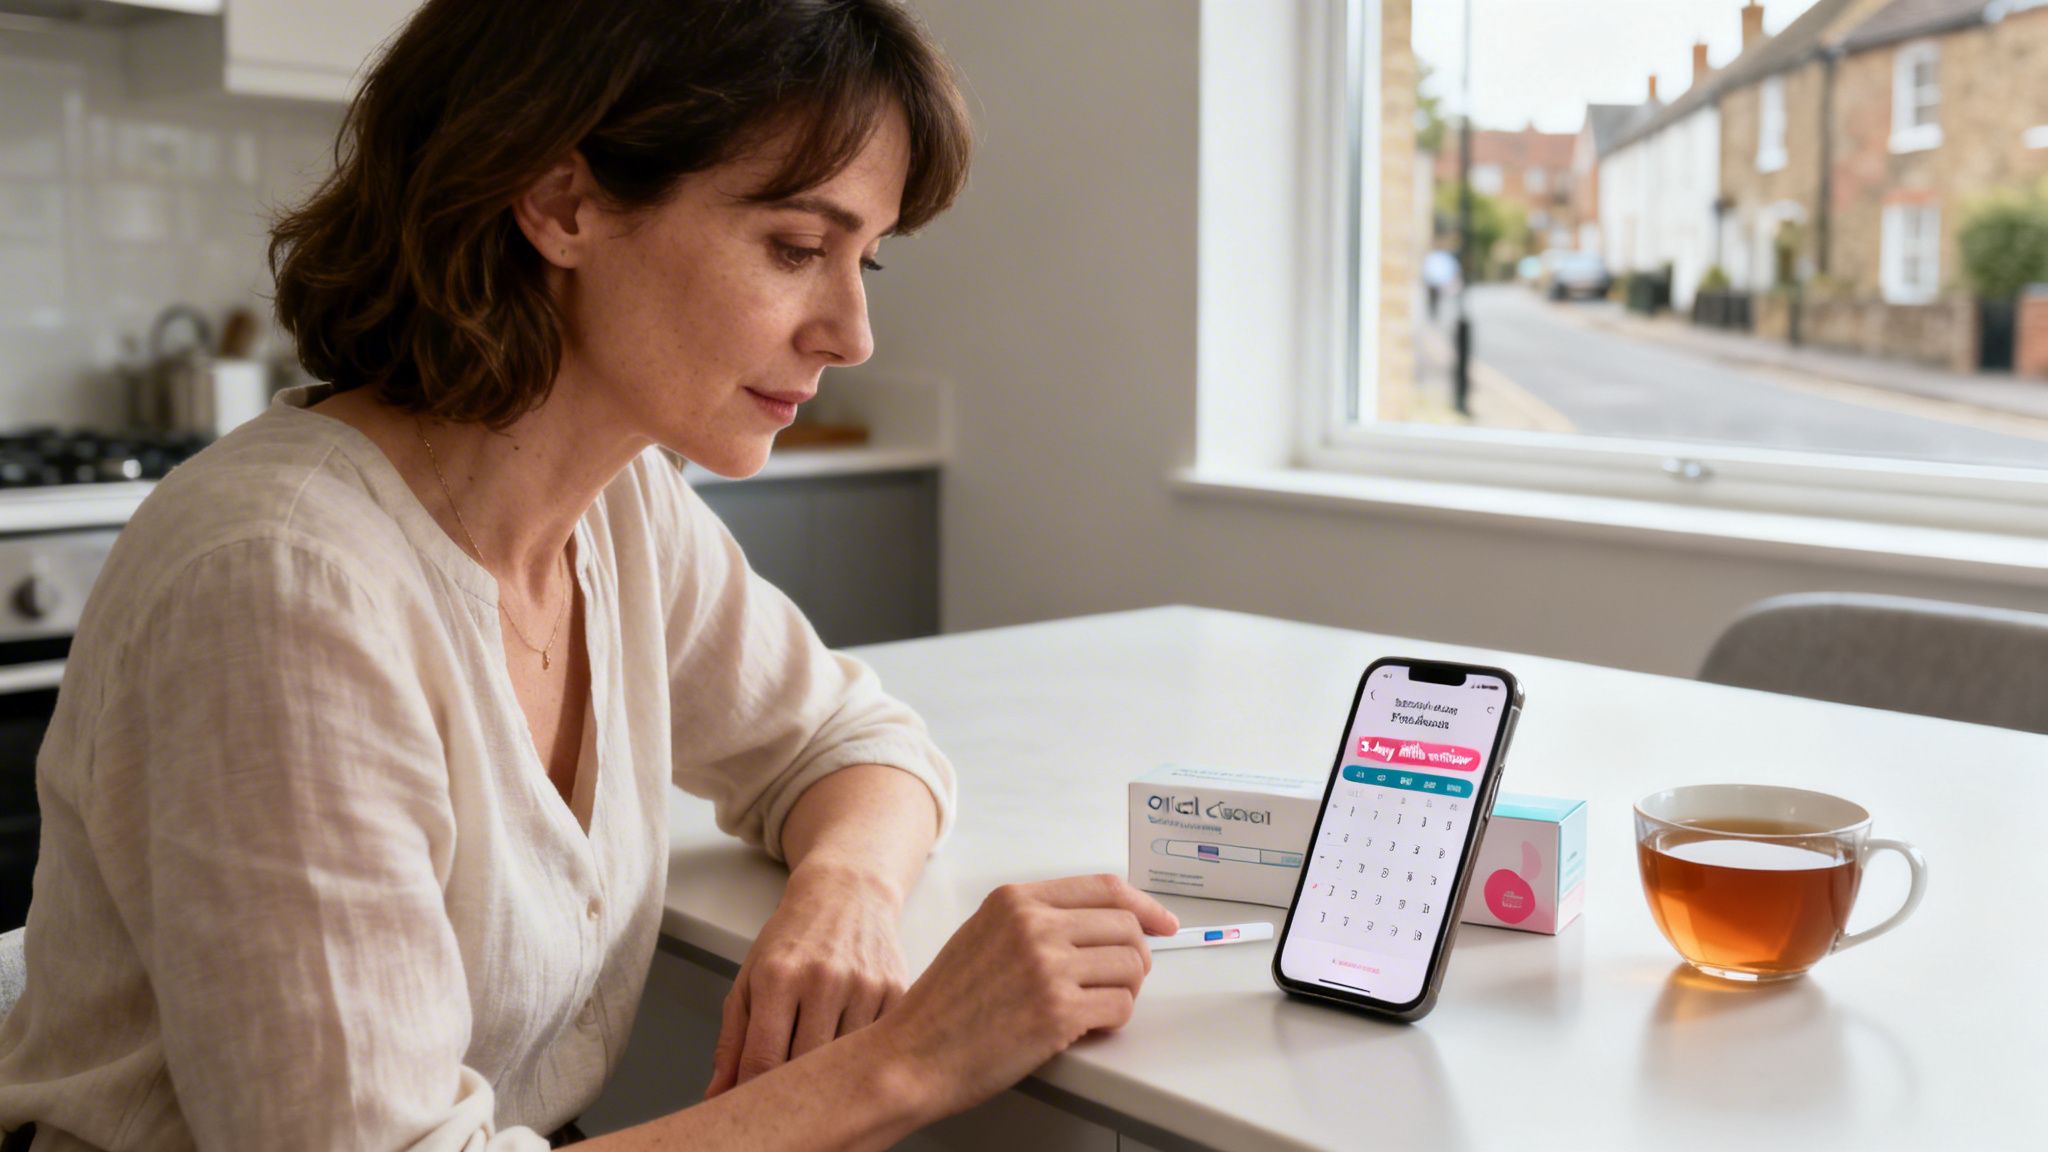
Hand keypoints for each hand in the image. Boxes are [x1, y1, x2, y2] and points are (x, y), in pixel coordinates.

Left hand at [706, 862, 908, 1097]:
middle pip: (805, 1067)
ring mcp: (864, 985)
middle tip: (785, 1091)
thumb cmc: (794, 938)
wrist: (849, 892)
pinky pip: (876, 1045)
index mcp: (778, 977)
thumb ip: (732, 1040)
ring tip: (819, 1062)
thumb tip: (717, 1095)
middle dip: (791, 1087)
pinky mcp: (896, 990)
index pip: (763, 1060)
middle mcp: (824, 979)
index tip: (752, 1104)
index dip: (753, 1092)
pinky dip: (861, 1054)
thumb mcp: (751, 978)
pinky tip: (852, 1042)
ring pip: (844, 1063)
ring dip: (829, 1073)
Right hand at [866, 874, 1178, 1116]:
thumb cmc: (945, 1007)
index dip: (1145, 905)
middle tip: (1123, 980)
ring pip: (1131, 966)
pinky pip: (1120, 1006)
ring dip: (1125, 991)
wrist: (912, 1056)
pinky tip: (1088, 1026)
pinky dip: (1114, 1020)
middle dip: (1136, 957)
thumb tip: (1098, 923)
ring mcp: (1047, 967)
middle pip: (1127, 926)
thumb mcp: (982, 935)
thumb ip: (1034, 920)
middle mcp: (1034, 925)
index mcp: (1016, 901)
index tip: (1163, 922)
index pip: (1105, 887)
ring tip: (1096, 1007)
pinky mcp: (1058, 1012)